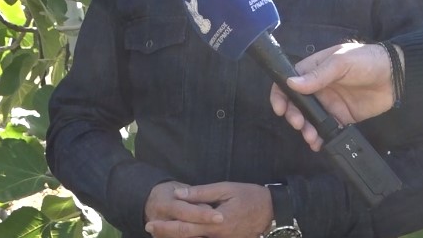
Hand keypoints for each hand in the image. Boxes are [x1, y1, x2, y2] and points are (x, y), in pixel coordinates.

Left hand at [147, 182, 269, 237]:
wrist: (272, 211)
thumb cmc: (248, 196)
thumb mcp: (225, 188)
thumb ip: (200, 193)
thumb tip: (178, 194)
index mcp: (215, 222)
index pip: (186, 226)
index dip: (167, 226)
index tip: (151, 223)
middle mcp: (218, 235)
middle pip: (187, 236)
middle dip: (167, 233)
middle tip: (150, 229)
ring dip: (178, 237)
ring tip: (161, 233)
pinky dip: (193, 237)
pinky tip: (183, 234)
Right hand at [269, 43, 394, 149]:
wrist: (396, 76)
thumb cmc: (366, 60)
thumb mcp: (341, 62)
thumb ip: (318, 75)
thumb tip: (292, 84)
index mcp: (313, 70)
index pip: (288, 82)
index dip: (280, 95)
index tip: (280, 108)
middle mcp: (317, 88)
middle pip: (296, 104)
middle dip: (293, 116)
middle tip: (298, 123)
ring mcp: (329, 104)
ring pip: (310, 119)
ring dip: (305, 129)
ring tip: (310, 137)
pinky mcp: (342, 117)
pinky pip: (327, 129)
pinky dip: (320, 138)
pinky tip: (318, 143)